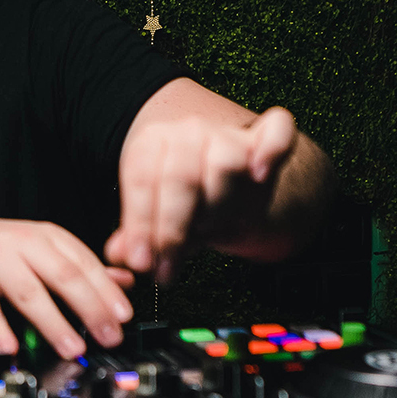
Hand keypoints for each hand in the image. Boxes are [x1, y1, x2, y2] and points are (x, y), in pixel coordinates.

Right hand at [0, 217, 133, 356]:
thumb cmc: (2, 251)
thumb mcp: (44, 251)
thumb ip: (82, 267)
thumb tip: (127, 282)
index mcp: (48, 236)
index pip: (85, 263)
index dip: (107, 291)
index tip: (125, 317)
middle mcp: (24, 243)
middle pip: (63, 276)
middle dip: (90, 308)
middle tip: (109, 337)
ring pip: (29, 292)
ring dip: (53, 323)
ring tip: (73, 349)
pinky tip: (9, 347)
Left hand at [105, 104, 297, 281]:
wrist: (235, 189)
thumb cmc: (187, 207)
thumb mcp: (157, 221)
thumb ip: (137, 236)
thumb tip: (118, 255)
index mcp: (151, 143)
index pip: (141, 178)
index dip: (140, 224)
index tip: (142, 261)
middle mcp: (188, 131)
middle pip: (180, 175)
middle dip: (173, 228)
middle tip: (169, 266)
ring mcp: (230, 134)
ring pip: (225, 164)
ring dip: (218, 206)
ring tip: (208, 231)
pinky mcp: (269, 140)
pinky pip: (278, 131)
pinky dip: (272, 149)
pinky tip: (259, 173)